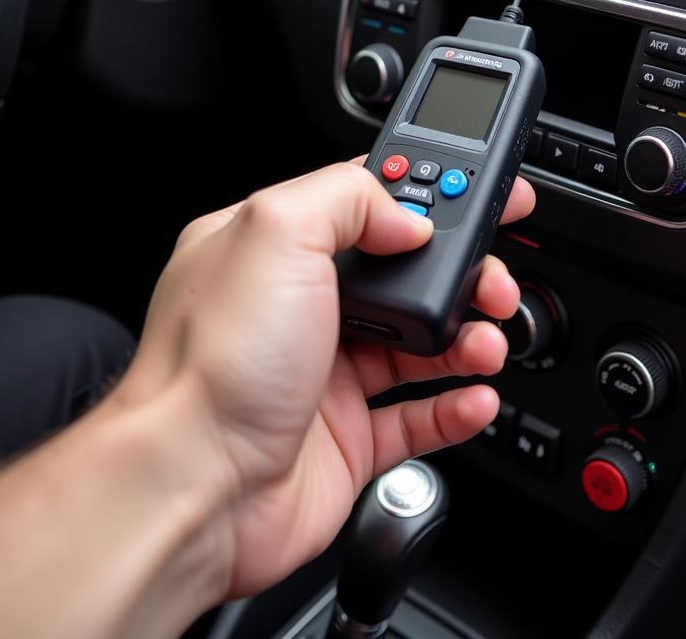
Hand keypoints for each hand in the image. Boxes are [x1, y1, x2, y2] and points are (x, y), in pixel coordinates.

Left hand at [117, 159, 534, 598]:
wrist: (192, 489)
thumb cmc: (211, 367)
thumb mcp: (278, 234)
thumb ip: (348, 198)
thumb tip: (406, 219)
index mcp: (275, 251)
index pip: (366, 203)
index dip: (429, 197)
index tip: (484, 196)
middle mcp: (299, 309)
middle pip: (405, 275)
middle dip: (462, 274)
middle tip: (494, 281)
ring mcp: (324, 374)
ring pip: (420, 345)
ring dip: (467, 340)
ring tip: (486, 343)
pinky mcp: (345, 438)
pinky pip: (418, 417)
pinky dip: (455, 407)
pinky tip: (474, 396)